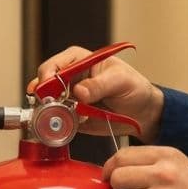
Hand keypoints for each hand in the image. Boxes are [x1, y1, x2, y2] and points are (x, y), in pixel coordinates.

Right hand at [31, 45, 164, 141]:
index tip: (48, 90)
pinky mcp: (71, 117)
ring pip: (47, 106)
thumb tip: (79, 91)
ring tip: (65, 119)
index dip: (46, 77)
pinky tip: (71, 127)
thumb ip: (100, 85)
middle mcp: (70, 79)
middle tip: (52, 108)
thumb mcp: (121, 81)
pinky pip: (57, 123)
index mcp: (80, 61)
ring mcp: (69, 99)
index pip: (54, 65)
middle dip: (45, 98)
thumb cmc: (135, 88)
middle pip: (44, 86)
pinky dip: (59, 127)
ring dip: (50, 114)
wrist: (143, 113)